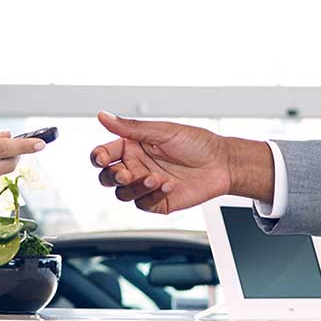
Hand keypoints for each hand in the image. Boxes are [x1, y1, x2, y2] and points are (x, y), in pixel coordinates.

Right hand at [88, 111, 269, 213]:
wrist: (222, 164)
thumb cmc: (197, 143)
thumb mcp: (163, 131)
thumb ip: (131, 127)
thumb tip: (103, 116)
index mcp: (133, 146)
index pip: (104, 154)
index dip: (98, 157)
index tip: (102, 157)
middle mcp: (137, 166)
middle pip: (107, 177)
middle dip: (112, 176)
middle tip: (126, 173)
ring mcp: (146, 186)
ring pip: (122, 194)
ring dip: (134, 187)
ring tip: (155, 178)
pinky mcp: (157, 202)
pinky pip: (143, 204)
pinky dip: (152, 196)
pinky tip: (168, 185)